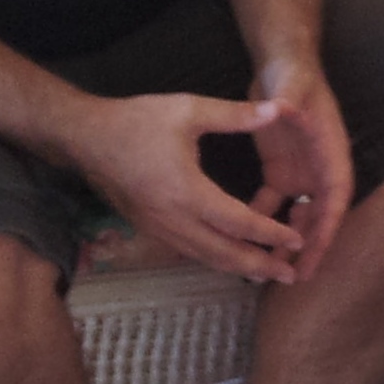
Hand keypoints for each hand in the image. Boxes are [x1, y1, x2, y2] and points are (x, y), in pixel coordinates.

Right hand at [61, 93, 306, 281]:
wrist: (86, 138)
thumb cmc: (137, 121)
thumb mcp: (188, 109)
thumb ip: (234, 114)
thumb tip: (276, 111)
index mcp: (187, 192)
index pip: (238, 222)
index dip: (270, 233)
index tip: (297, 240)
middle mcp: (173, 219)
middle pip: (223, 254)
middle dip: (259, 265)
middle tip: (290, 275)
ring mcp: (158, 228)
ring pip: (204, 257)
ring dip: (237, 266)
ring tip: (267, 272)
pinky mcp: (149, 228)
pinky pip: (188, 251)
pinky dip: (214, 258)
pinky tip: (230, 256)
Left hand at [249, 59, 353, 282]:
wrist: (282, 65)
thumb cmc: (294, 74)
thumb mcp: (293, 84)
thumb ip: (289, 97)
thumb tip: (282, 106)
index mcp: (331, 151)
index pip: (336, 194)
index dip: (328, 223)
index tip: (317, 248)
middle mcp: (320, 168)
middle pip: (321, 215)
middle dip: (310, 246)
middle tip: (296, 276)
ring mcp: (300, 173)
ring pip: (298, 217)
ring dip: (286, 241)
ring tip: (269, 268)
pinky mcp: (280, 171)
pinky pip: (273, 204)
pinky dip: (261, 221)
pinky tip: (243, 238)